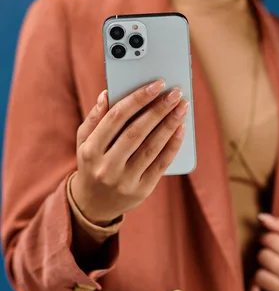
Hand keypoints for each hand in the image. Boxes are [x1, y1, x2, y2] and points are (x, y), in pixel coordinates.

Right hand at [71, 80, 188, 224]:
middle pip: (136, 131)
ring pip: (151, 147)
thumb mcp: (84, 141)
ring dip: (169, 124)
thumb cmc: (92, 162)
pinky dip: (173, 145)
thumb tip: (107, 93)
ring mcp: (124, 180)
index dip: (138, 98)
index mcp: (90, 149)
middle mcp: (106, 166)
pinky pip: (161, 164)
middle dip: (158, 109)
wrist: (93, 205)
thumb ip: (95, 117)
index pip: (116, 117)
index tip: (156, 84)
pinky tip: (181, 129)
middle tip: (175, 93)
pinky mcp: (141, 190)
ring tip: (182, 107)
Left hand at [248, 214, 278, 290]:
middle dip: (266, 254)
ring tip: (270, 271)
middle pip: (263, 257)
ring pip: (259, 277)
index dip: (267, 238)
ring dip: (261, 272)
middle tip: (274, 256)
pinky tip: (258, 288)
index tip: (272, 242)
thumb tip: (261, 217)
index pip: (270, 240)